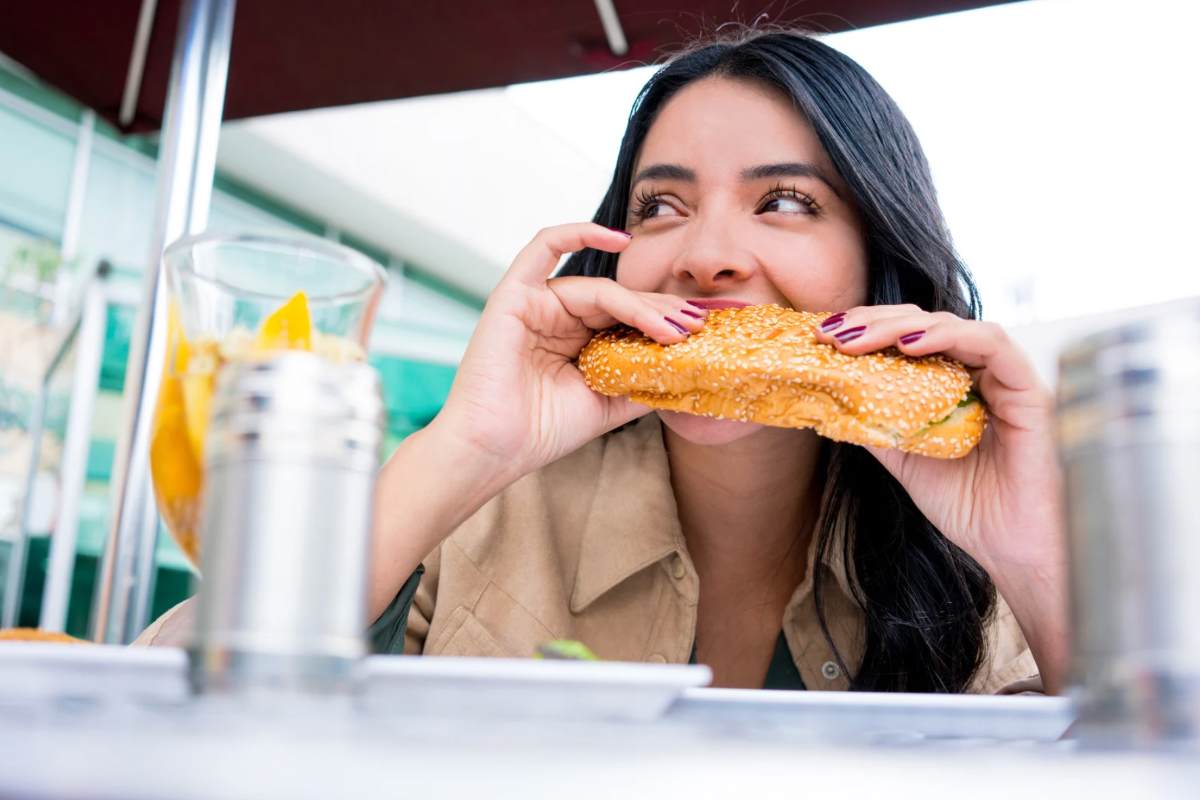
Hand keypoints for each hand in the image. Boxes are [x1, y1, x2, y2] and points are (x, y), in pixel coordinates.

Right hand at [433, 222, 707, 482]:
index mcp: (576, 341)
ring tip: (671, 325)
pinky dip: (580, 233)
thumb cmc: (541, 432)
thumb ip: (643, 383)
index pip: (626, 318)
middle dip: (660, 310)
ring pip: (598, 287)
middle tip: (695, 323)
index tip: (700, 332)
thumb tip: (689, 372)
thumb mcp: (608, 405)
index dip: (663, 321)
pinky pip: (544, 247)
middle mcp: (557, 317)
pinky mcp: (514, 294)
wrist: (494, 450)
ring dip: (639, 303)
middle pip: (618, 298)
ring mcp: (535, 303)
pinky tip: (619, 239)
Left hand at [816, 304, 1067, 689]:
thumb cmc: (973, 511)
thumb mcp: (907, 461)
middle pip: (926, 326)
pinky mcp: (1029, 389)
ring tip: (858, 337)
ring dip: (900, 326)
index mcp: (954, 387)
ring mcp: (1006, 379)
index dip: (867, 331)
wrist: (1017, 554)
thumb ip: (878, 428)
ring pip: (954, 326)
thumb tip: (829, 403)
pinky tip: (911, 344)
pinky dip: (951, 336)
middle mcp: (982, 375)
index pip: (909, 340)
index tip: (824, 336)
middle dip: (873, 323)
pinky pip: (992, 346)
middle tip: (831, 332)